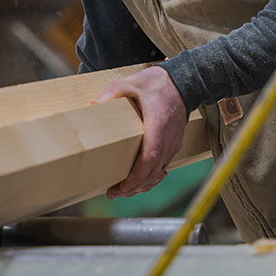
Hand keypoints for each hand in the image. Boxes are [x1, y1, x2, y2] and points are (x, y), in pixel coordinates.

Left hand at [96, 66, 187, 198]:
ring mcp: (173, 143)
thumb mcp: (129, 83)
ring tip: (121, 191)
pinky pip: (163, 167)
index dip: (137, 176)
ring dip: (142, 185)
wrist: (182, 82)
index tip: (122, 186)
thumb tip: (92, 106)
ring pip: (159, 172)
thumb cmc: (156, 84)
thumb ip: (111, 93)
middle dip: (134, 187)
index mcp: (157, 124)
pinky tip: (137, 182)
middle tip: (114, 193)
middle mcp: (168, 138)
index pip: (150, 157)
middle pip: (154, 171)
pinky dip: (150, 177)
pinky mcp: (173, 145)